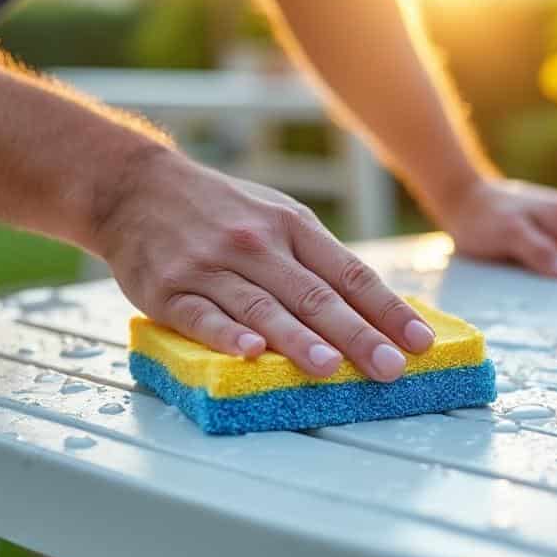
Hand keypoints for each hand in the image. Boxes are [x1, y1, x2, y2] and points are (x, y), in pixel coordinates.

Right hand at [90, 150, 434, 379]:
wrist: (136, 187)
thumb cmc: (219, 210)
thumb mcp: (274, 215)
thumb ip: (316, 258)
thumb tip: (372, 307)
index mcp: (291, 226)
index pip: (350, 272)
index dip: (387, 309)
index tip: (420, 342)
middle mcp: (256, 244)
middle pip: (314, 295)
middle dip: (357, 334)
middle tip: (390, 368)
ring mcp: (211, 265)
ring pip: (262, 307)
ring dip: (298, 339)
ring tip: (331, 367)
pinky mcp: (169, 289)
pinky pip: (202, 315)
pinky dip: (226, 335)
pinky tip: (249, 353)